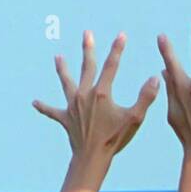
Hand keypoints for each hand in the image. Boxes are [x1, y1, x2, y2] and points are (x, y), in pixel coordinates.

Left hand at [33, 31, 159, 162]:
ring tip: (58, 58)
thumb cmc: (114, 139)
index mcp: (102, 93)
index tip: (121, 35)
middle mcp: (85, 95)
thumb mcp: (135, 118)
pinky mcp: (65, 118)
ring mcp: (73, 106)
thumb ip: (146, 97)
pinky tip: (34, 102)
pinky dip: (44, 107)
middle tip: (87, 34)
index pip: (111, 65)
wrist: (92, 157)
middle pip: (86, 67)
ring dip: (62, 69)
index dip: (117, 49)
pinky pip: (52, 111)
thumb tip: (156, 78)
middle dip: (88, 49)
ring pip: (66, 83)